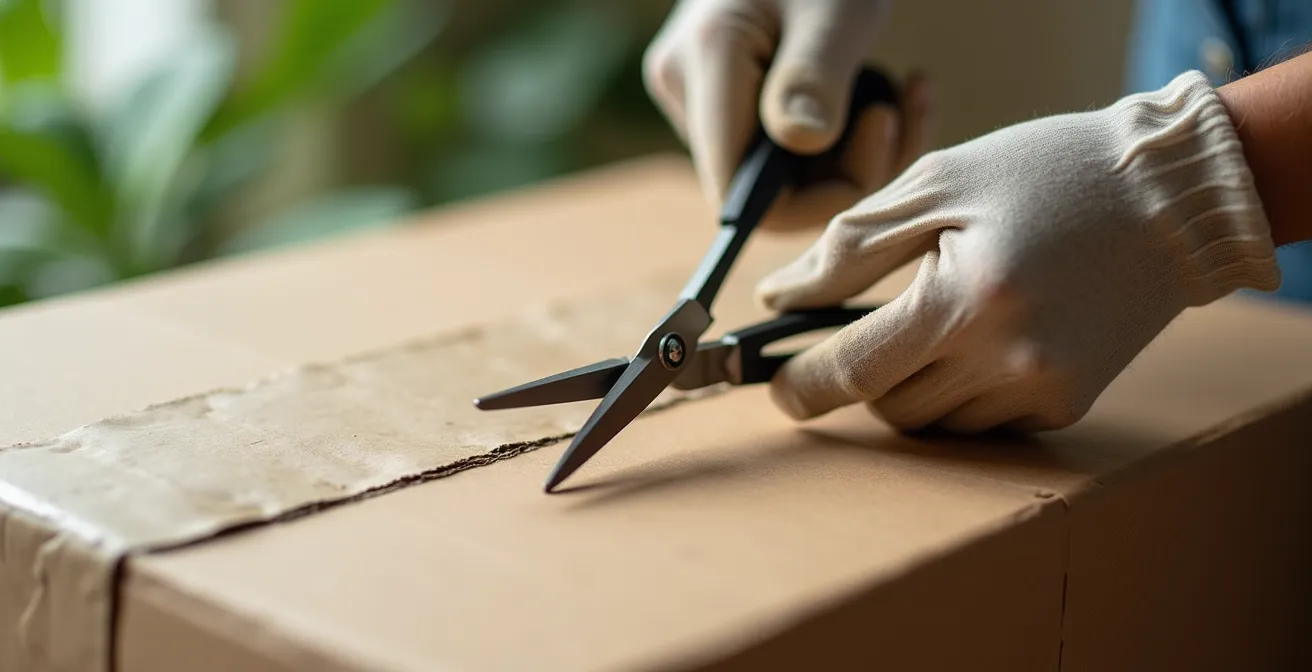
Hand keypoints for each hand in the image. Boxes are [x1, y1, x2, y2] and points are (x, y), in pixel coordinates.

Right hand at [643, 0, 932, 229]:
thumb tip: (803, 146)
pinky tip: (889, 93)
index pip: (739, 195)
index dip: (812, 200)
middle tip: (902, 113)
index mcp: (702, 64)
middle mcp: (687, 90)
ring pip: (785, 172)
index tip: (878, 140)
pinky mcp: (728, 97)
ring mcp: (703, 95)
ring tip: (902, 96)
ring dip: (856, 151)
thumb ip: (816, 76)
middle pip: (767, 187)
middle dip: (848, 169)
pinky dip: (845, 134)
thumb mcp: (837, 9)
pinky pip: (789, 148)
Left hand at [756, 70, 1281, 432]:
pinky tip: (991, 336)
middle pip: (889, 408)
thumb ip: (850, 247)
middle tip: (878, 326)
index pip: (854, 370)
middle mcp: (1007, 356)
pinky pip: (983, 422)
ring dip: (915, 385)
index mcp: (966, 296)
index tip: (780, 387)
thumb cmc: (1045, 174)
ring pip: (934, 423)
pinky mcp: (1069, 402)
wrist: (1170, 197)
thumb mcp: (938, 184)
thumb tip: (780, 299)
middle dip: (864, 376)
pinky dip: (965, 390)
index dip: (804, 385)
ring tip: (946, 319)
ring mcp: (1043, 387)